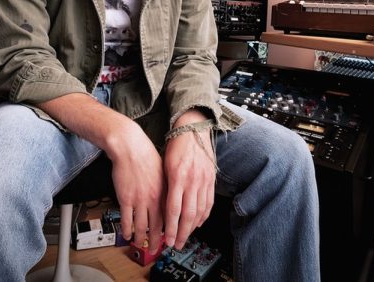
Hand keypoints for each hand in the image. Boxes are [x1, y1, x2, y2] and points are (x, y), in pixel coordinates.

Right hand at [107, 121, 165, 254]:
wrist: (130, 147)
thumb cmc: (146, 154)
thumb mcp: (163, 171)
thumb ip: (166, 188)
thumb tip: (168, 199)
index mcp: (165, 192)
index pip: (169, 217)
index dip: (169, 230)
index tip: (169, 237)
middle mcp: (153, 198)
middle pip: (157, 226)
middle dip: (156, 240)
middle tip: (155, 248)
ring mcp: (139, 200)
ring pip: (141, 226)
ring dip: (141, 238)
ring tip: (140, 244)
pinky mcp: (125, 198)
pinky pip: (126, 219)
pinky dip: (127, 229)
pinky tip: (127, 234)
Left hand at [162, 110, 215, 249]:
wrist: (193, 129)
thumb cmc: (175, 146)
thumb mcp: (165, 164)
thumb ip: (165, 185)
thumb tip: (161, 207)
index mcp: (177, 177)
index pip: (174, 209)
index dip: (171, 227)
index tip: (167, 239)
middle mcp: (192, 180)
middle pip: (188, 215)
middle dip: (182, 233)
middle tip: (176, 245)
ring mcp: (204, 181)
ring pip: (200, 211)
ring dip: (193, 228)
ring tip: (186, 237)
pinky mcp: (211, 180)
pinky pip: (208, 202)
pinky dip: (204, 215)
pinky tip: (198, 223)